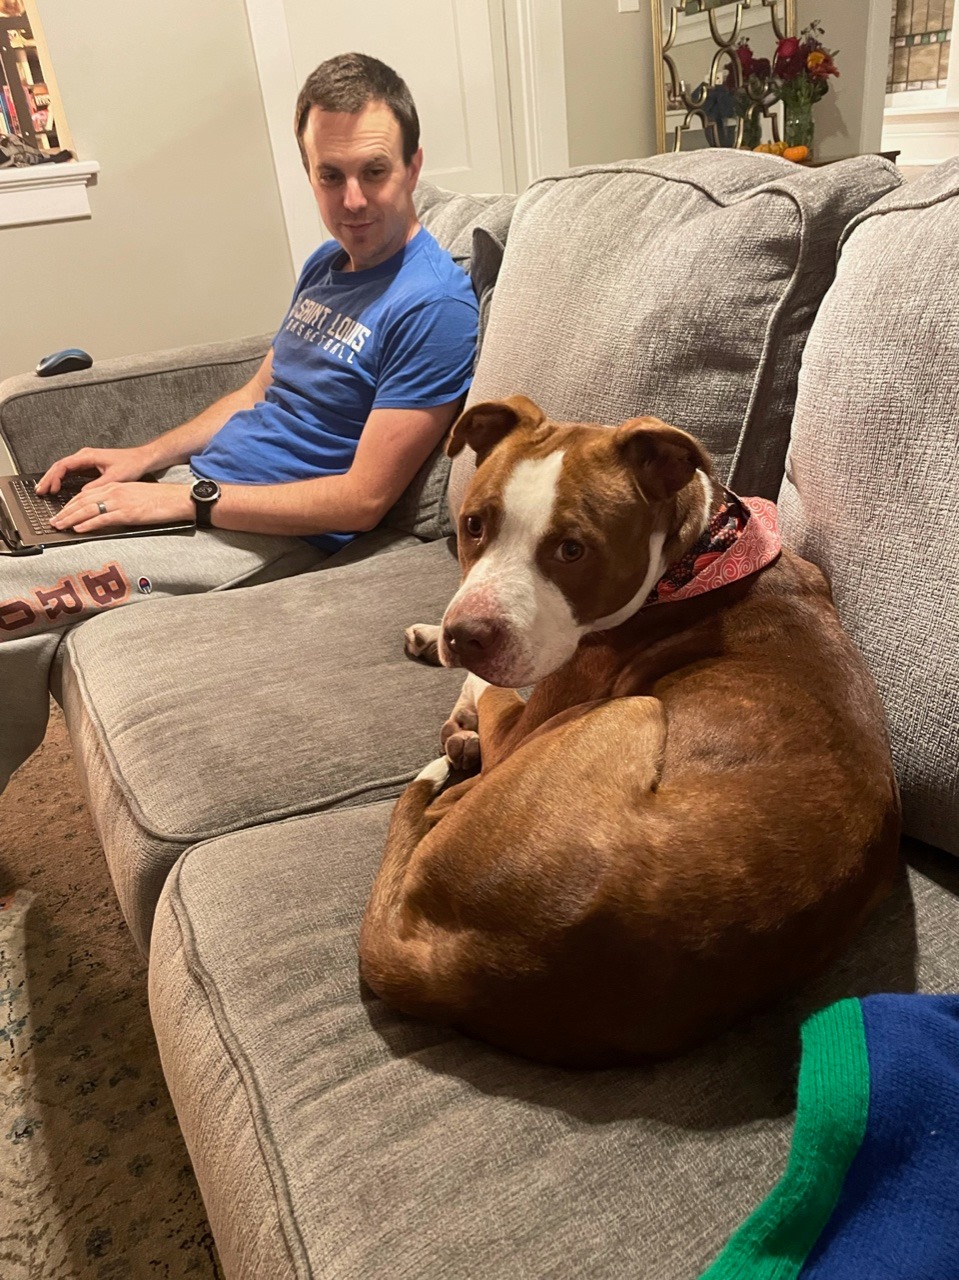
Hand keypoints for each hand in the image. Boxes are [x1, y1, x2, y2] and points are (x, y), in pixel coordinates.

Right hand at [35, 446, 153, 495]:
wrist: (141, 460)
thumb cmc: (131, 464)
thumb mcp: (114, 477)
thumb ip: (97, 485)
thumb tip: (83, 494)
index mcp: (88, 456)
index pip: (63, 465)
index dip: (54, 477)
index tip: (50, 488)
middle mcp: (85, 457)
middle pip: (60, 467)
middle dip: (48, 479)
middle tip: (40, 491)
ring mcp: (86, 462)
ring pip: (64, 470)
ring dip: (53, 480)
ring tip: (45, 491)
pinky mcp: (89, 467)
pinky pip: (71, 473)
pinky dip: (62, 481)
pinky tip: (58, 489)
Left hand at [48, 481, 193, 533]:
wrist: (178, 499)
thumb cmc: (162, 499)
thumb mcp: (136, 495)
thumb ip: (120, 500)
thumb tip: (107, 512)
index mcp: (116, 486)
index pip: (86, 494)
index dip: (71, 504)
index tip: (62, 512)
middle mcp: (115, 492)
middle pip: (82, 501)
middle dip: (65, 511)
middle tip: (54, 521)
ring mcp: (120, 502)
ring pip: (88, 509)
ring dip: (71, 518)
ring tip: (60, 526)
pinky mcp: (127, 513)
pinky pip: (102, 518)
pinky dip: (88, 524)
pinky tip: (79, 528)